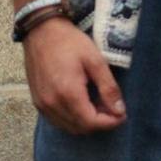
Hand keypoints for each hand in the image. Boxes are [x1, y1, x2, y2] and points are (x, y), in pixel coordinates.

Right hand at [23, 16, 126, 134]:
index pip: (91, 122)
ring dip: (86, 122)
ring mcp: (42, 105)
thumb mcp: (95, 60)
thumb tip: (120, 110)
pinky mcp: (37, 102)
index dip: (110, 123)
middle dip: (100, 123)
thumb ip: (108, 87)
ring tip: (101, 106)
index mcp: (68, 94)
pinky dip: (72, 119)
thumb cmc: (70, 43)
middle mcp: (52, 104)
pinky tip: (84, 105)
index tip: (123, 115)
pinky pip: (57, 120)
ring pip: (68, 127)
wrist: (41, 32)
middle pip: (80, 128)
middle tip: (114, 109)